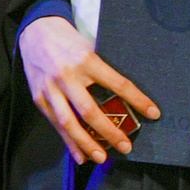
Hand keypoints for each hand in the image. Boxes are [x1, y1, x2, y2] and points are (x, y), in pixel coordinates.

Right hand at [18, 14, 154, 163]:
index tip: (153, 113)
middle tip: (126, 146)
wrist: (35, 32)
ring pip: (70, 122)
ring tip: (103, 157)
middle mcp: (68, 75)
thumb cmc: (70, 41)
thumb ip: (104, 68)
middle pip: (90, 110)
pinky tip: (81, 155)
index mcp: (87, 59)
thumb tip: (129, 93)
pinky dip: (69, 142)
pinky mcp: (39, 98)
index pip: (118, 84)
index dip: (138, 100)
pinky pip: (56, 124)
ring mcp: (51, 88)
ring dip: (87, 143)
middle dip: (109, 132)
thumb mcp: (90, 47)